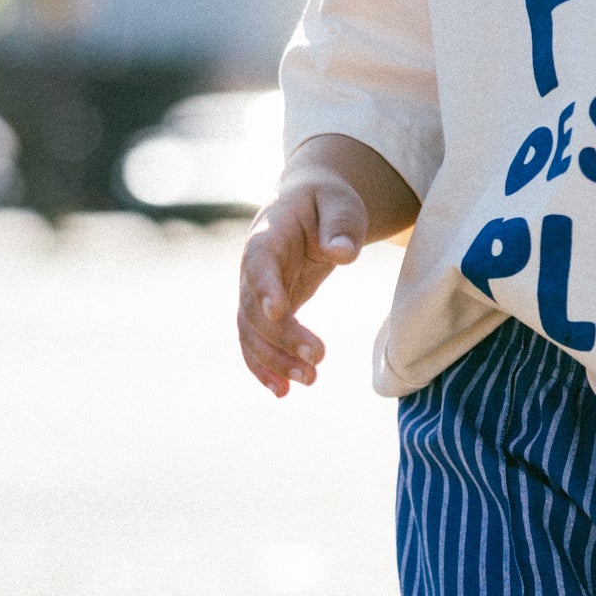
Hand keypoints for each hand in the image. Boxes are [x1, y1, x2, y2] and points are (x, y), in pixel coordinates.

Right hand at [237, 165, 367, 396]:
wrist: (311, 208)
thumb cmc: (328, 204)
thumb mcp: (340, 205)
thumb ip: (341, 227)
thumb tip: (343, 253)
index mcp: (267, 235)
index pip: (258, 263)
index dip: (265, 287)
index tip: (279, 313)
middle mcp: (252, 266)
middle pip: (254, 307)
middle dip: (282, 337)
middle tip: (318, 359)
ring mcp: (254, 291)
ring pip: (252, 332)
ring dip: (275, 360)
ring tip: (310, 380)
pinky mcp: (264, 311)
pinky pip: (255, 342)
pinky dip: (264, 368)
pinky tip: (282, 392)